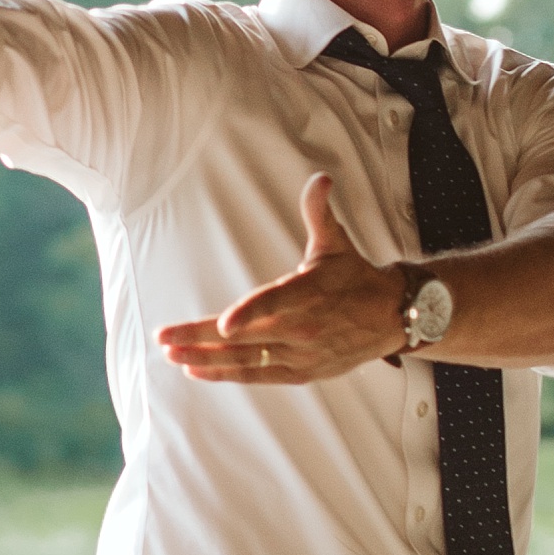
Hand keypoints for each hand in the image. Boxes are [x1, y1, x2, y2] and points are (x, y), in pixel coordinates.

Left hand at [158, 167, 408, 384]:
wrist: (389, 317)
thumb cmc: (354, 276)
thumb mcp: (336, 241)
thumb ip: (319, 212)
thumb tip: (320, 178)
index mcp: (310, 293)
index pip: (278, 303)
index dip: (251, 313)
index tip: (224, 322)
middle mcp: (304, 328)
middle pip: (246, 336)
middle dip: (200, 337)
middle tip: (164, 336)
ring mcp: (301, 354)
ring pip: (246, 360)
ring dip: (205, 358)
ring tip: (171, 353)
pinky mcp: (300, 372)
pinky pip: (257, 376)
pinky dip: (226, 375)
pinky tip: (196, 370)